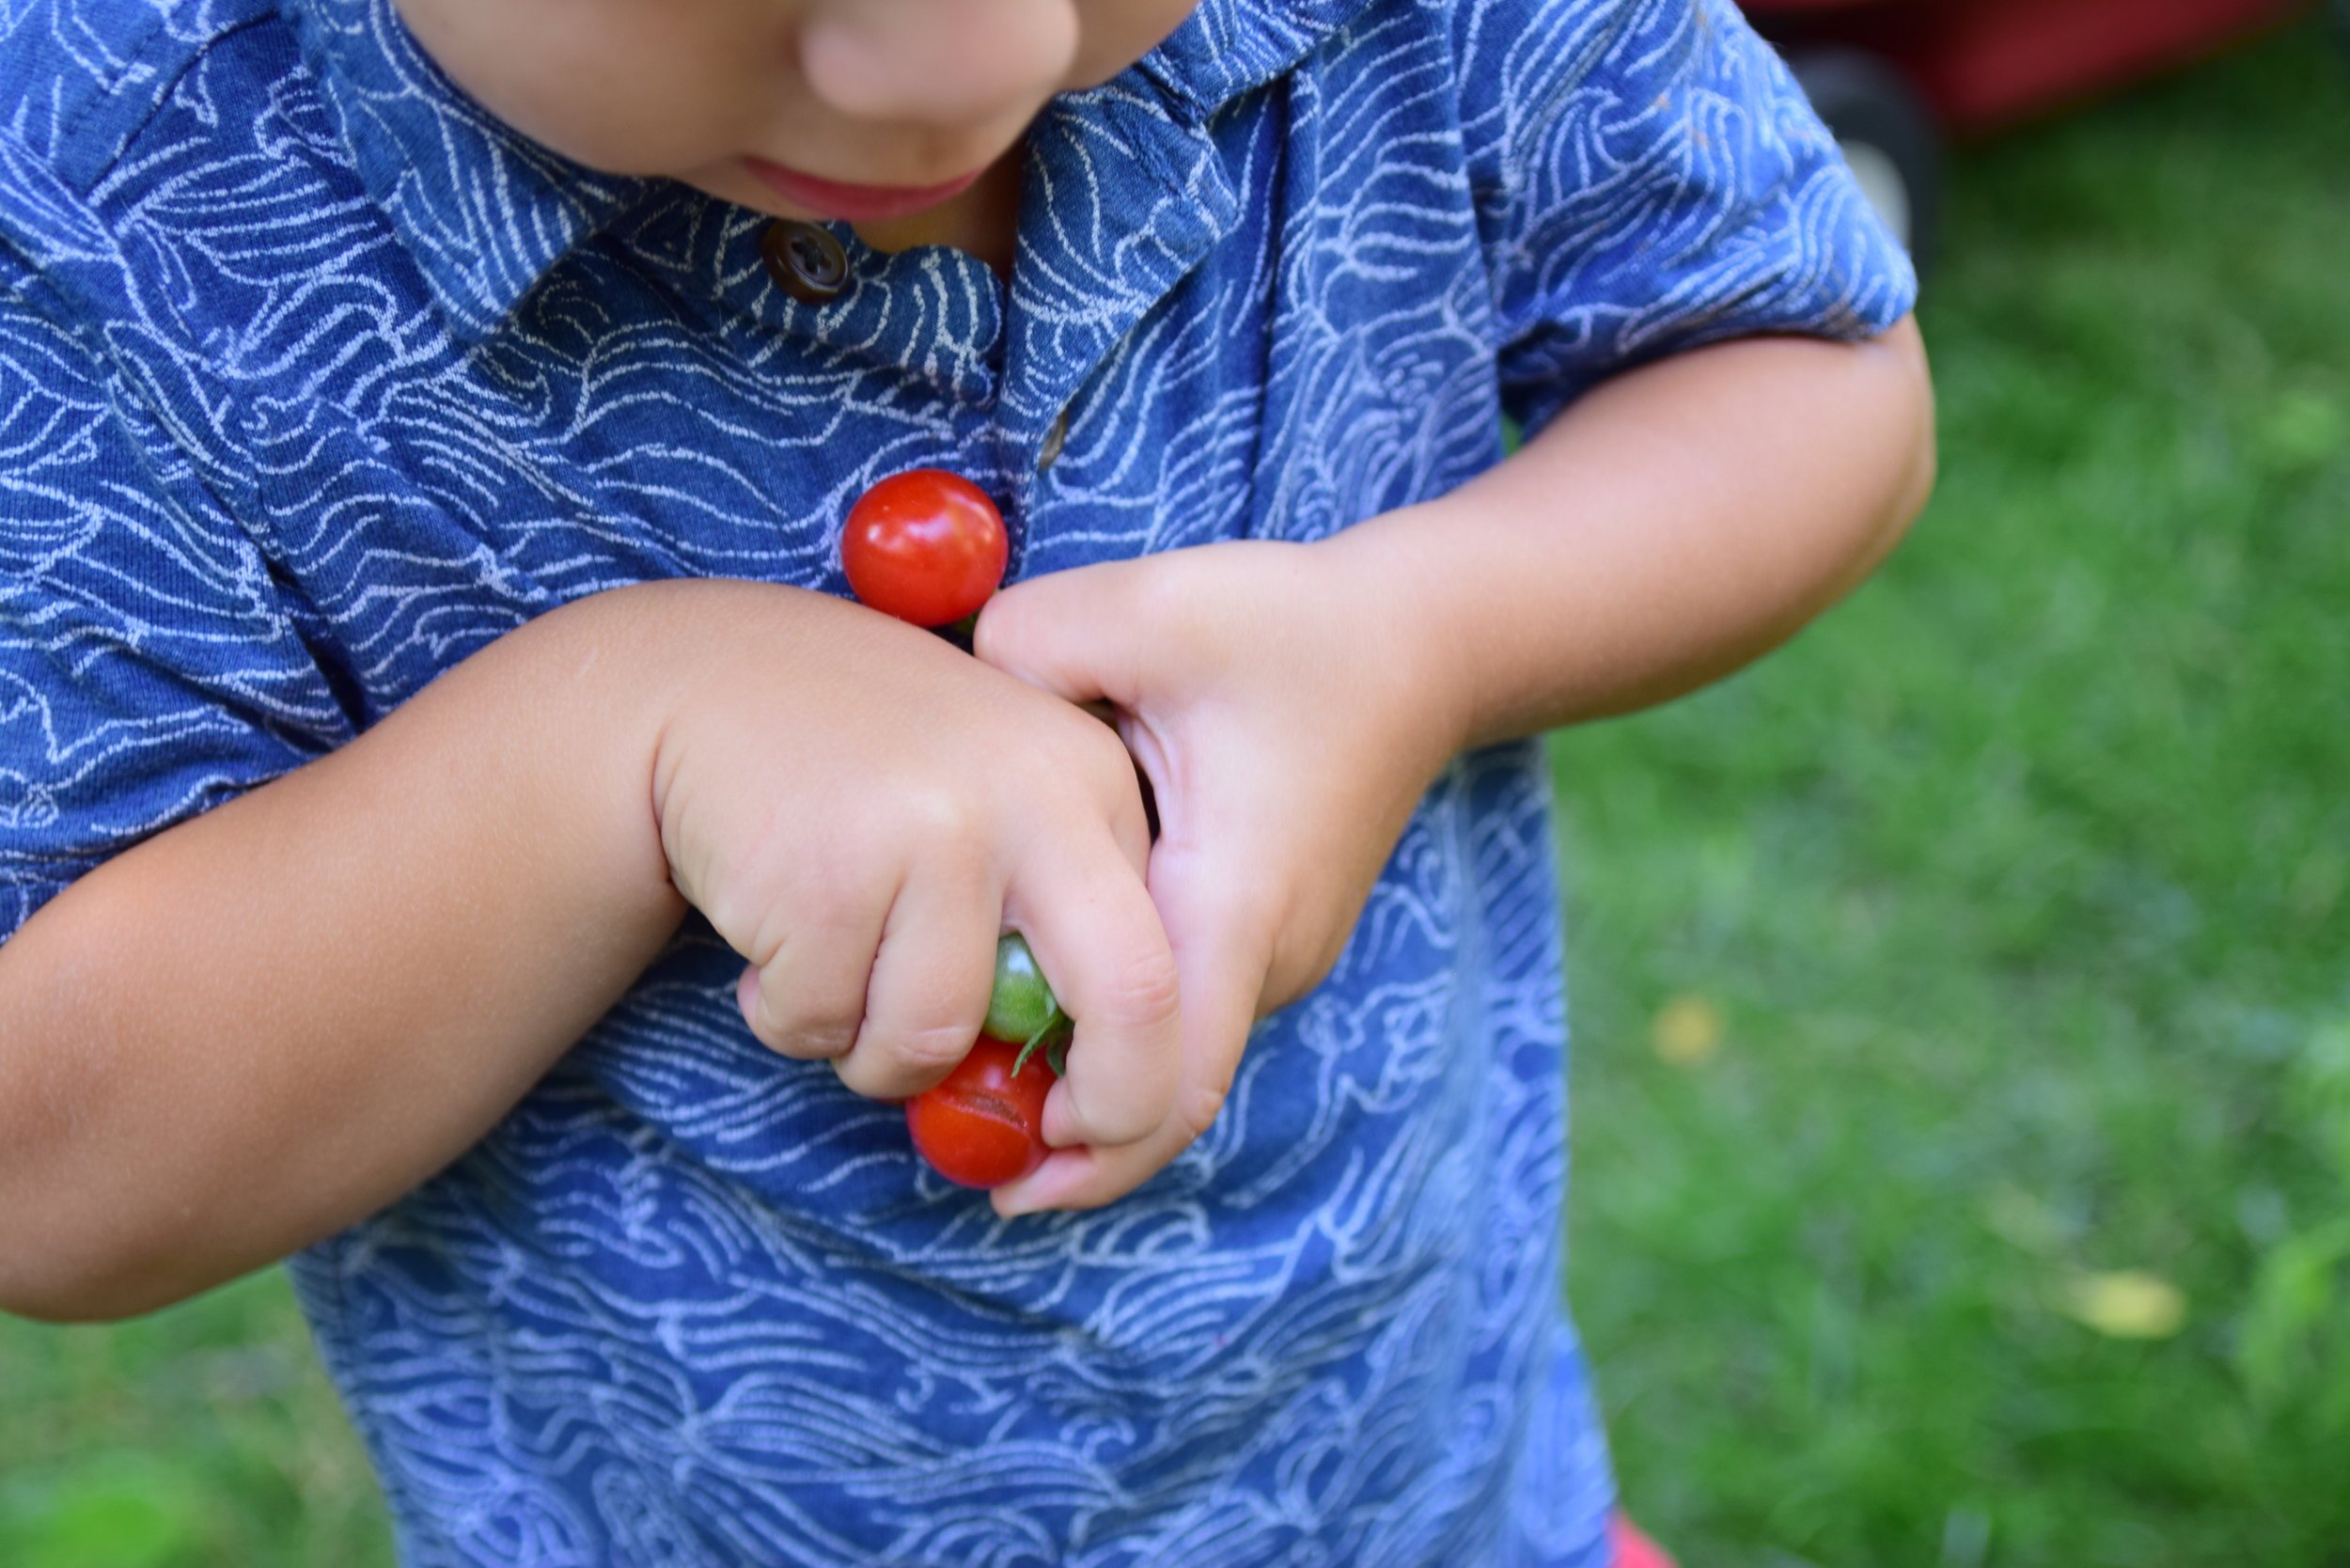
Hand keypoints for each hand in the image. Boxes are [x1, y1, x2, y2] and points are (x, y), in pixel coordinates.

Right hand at [644, 581, 1180, 1149]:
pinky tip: (773, 935)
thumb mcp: (988, 811)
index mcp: (1092, 781)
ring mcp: (937, 830)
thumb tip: (1084, 1118)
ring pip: (934, 1038)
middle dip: (1110, 1111)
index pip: (1175, 959)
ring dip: (870, 1052)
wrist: (706, 684)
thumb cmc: (862, 782)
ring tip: (833, 974)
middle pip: (1134, 1000)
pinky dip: (789, 1015)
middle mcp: (1038, 795)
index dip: (1145, 1078)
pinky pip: (823, 1023)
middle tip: (1039, 1158)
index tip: (1085, 1125)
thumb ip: (1048, 925)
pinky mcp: (832, 872)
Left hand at [971, 535, 1466, 1213]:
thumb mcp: (1147, 608)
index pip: (1169, 1079)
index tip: (991, 1173)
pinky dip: (1118, 1032)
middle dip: (1067, 1139)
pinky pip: (1188, 1010)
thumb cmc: (1292, 627)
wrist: (1424, 642)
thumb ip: (1025, 650)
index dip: (1084, 1148)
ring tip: (970, 1071)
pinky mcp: (1272, 934)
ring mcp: (1280, 953)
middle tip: (942, 1131)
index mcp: (1234, 898)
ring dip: (1089, 1084)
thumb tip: (948, 706)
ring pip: (1178, 1059)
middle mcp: (1267, 953)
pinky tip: (1037, 994)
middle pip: (1167, 1094)